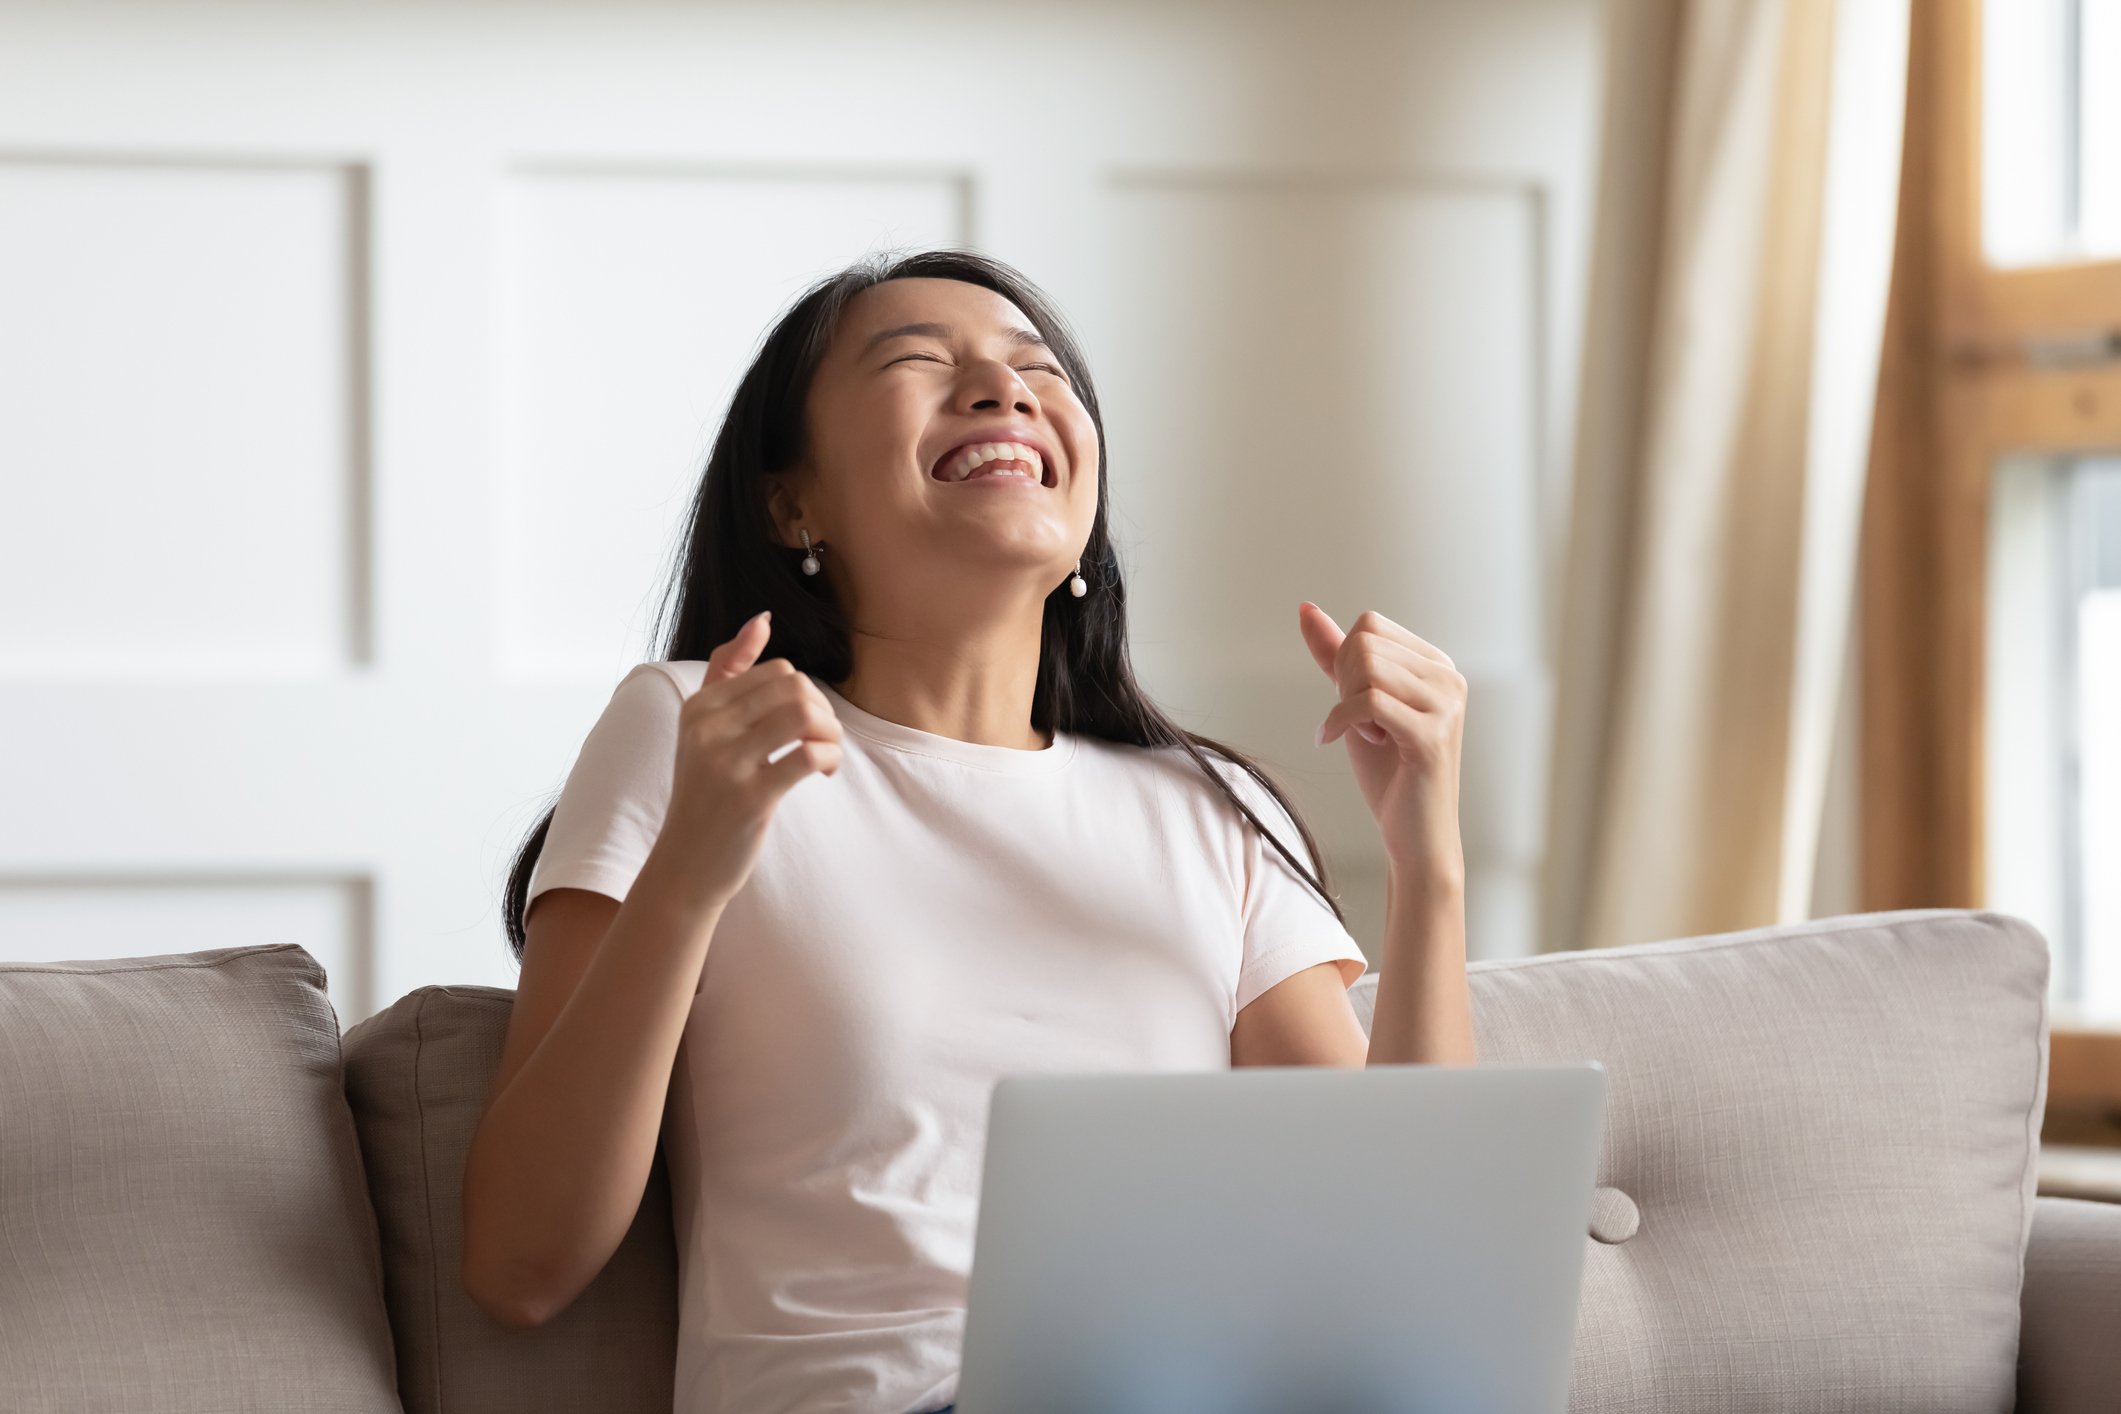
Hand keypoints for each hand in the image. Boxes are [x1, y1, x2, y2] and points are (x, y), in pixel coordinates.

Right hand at [659, 611, 843, 907]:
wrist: (686, 865)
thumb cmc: (706, 794)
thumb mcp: (704, 729)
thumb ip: (728, 671)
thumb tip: (761, 619)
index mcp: (699, 707)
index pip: (776, 671)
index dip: (805, 693)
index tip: (805, 725)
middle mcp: (706, 729)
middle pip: (794, 687)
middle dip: (823, 710)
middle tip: (822, 739)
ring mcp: (725, 763)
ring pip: (803, 714)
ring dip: (831, 732)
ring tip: (827, 753)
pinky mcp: (749, 798)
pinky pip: (809, 755)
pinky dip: (830, 759)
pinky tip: (825, 772)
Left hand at [1298, 602, 1466, 877]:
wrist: (1414, 835)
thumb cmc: (1389, 773)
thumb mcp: (1355, 703)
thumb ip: (1335, 656)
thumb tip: (1306, 610)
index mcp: (1437, 664)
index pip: (1370, 625)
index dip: (1343, 661)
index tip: (1353, 702)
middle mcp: (1449, 678)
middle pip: (1365, 643)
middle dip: (1341, 684)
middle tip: (1355, 723)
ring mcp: (1445, 705)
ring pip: (1366, 669)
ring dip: (1346, 705)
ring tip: (1365, 735)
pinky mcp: (1431, 736)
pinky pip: (1368, 703)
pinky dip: (1338, 721)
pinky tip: (1333, 741)